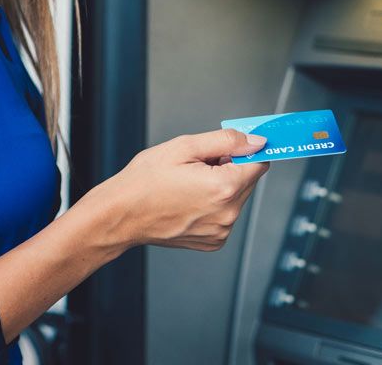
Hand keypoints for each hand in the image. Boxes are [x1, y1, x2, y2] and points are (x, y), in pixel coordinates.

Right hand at [85, 129, 269, 252]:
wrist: (122, 214)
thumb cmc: (145, 181)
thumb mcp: (184, 147)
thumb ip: (226, 141)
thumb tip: (256, 141)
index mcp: (224, 188)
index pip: (259, 162)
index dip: (246, 150)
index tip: (234, 146)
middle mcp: (227, 214)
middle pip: (248, 180)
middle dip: (230, 167)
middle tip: (198, 164)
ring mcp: (221, 231)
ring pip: (236, 197)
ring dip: (221, 186)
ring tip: (189, 183)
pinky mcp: (213, 241)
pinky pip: (224, 215)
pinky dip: (213, 205)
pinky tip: (189, 200)